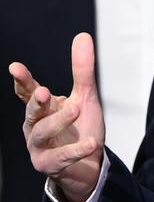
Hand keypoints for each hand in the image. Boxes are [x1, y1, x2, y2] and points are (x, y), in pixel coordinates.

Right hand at [9, 32, 104, 201]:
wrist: (89, 164)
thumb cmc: (81, 127)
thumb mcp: (85, 95)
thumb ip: (82, 69)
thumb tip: (82, 35)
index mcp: (42, 108)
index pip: (28, 92)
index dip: (22, 81)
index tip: (15, 67)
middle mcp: (35, 126)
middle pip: (32, 112)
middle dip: (36, 102)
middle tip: (45, 91)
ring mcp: (39, 147)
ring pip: (42, 132)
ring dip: (59, 121)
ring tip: (76, 109)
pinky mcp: (49, 165)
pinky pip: (61, 157)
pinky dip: (76, 149)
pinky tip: (91, 143)